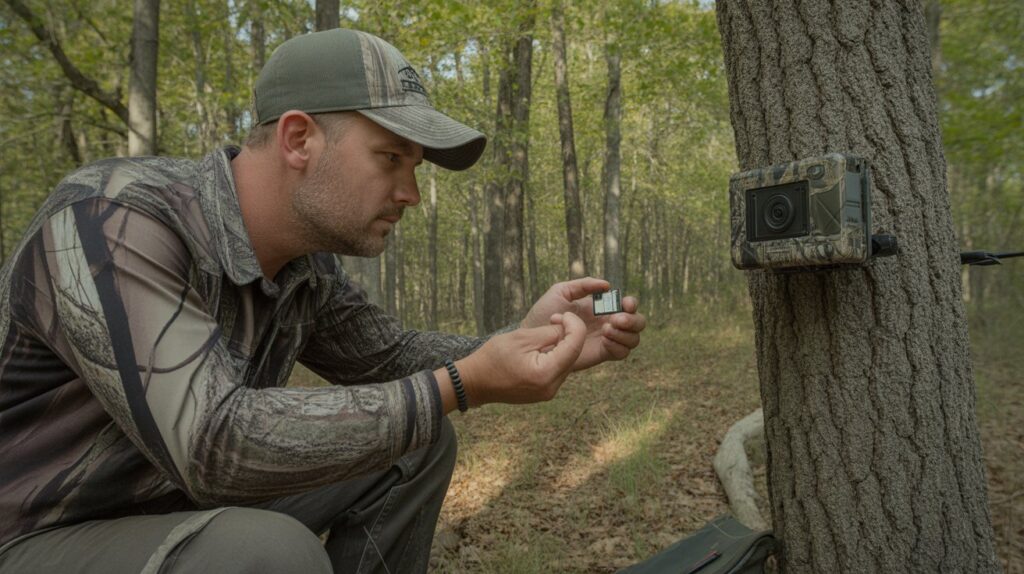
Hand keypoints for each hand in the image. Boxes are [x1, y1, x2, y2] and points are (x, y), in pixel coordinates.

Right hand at [457, 312, 585, 405]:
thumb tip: (568, 327)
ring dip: (562, 345)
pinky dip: (555, 356)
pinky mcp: (545, 392)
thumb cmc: (493, 357)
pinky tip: (542, 348)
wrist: (475, 382)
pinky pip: (558, 370)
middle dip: (569, 335)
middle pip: (574, 355)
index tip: (564, 314)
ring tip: (545, 334)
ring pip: (568, 363)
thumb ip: (549, 332)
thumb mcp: (522, 337)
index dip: (575, 325)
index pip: (575, 346)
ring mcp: (548, 393)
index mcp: (545, 373)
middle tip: (555, 319)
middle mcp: (551, 388)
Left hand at [522, 277, 645, 371]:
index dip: (632, 304)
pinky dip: (619, 345)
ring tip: (605, 329)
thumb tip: (607, 286)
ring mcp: (606, 340)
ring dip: (625, 333)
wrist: (533, 337)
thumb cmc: (544, 313)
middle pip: (638, 323)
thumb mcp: (561, 292)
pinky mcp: (601, 354)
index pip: (628, 305)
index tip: (624, 303)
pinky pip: (622, 353)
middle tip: (614, 319)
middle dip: (633, 320)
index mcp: (602, 307)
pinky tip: (604, 340)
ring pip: (633, 339)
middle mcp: (608, 323)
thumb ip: (583, 285)